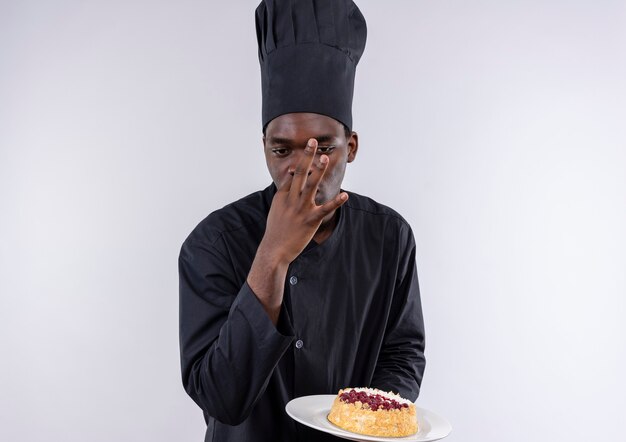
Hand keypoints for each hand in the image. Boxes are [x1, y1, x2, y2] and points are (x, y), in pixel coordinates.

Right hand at [247, 138, 347, 323]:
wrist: (274, 250)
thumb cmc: (276, 230)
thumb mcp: (276, 209)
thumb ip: (284, 193)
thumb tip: (291, 178)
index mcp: (282, 196)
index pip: (293, 175)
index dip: (301, 161)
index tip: (309, 148)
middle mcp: (291, 199)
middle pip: (300, 173)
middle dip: (307, 156)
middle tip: (312, 141)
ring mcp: (301, 209)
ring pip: (311, 185)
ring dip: (319, 170)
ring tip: (325, 158)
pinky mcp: (310, 220)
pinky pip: (325, 209)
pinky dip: (336, 202)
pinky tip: (345, 195)